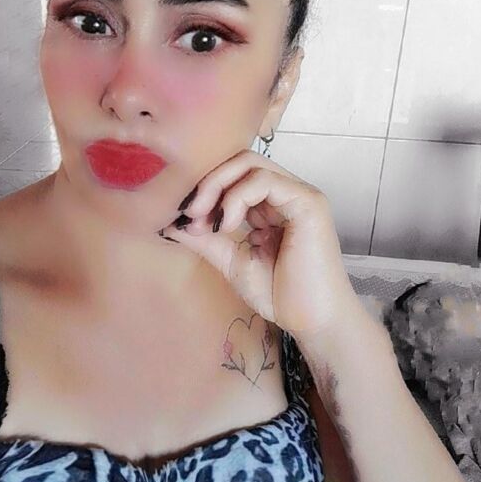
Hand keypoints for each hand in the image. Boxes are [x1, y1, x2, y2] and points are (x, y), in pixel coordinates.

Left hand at [160, 149, 356, 342]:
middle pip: (239, 160)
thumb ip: (204, 238)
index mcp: (271, 204)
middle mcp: (286, 193)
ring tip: (206, 222)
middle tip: (190, 212)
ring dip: (218, 187)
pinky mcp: (308, 202)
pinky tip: (228, 225)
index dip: (205, 188)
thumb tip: (168, 221)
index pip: (234, 173)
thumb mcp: (230, 260)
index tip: (184, 218)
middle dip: (208, 182)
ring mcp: (299, 194)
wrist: (311, 321)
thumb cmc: (280, 294)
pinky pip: (265, 180)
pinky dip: (237, 197)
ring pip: (250, 163)